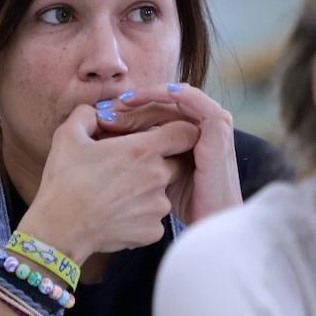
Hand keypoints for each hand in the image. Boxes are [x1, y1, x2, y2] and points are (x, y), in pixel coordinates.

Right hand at [18, 104, 200, 262]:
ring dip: (148, 191)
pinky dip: (141, 216)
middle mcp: (158, 177)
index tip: (163, 136)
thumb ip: (88, 114)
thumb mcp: (68, 136)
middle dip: (161, 162)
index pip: (186, 133)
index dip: (178, 132)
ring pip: (164, 192)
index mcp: (143, 150)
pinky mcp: (154, 232)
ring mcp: (158, 207)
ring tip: (118, 195)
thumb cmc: (64, 181)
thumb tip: (98, 112)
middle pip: (178, 163)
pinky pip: (154, 219)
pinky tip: (118, 214)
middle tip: (131, 168)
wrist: (60, 229)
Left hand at [99, 83, 240, 225]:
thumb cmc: (181, 201)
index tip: (100, 117)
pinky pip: (192, 99)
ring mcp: (210, 123)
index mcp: (187, 132)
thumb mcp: (154, 172)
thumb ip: (137, 153)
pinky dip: (169, 94)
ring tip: (120, 103)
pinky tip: (143, 98)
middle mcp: (200, 123)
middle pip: (162, 102)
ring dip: (147, 97)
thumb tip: (102, 137)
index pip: (154, 110)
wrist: (209, 220)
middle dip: (132, 103)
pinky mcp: (216, 126)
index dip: (127, 110)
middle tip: (105, 109)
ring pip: (174, 97)